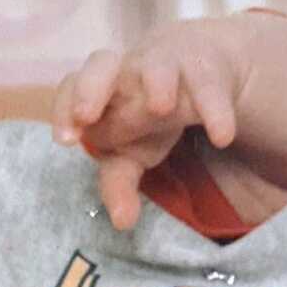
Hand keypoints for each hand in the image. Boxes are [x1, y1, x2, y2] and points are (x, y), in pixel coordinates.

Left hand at [53, 20, 241, 228]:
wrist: (195, 71)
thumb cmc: (144, 116)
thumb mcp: (129, 154)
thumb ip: (119, 184)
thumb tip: (123, 222)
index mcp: (97, 91)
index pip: (69, 90)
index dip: (63, 110)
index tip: (65, 141)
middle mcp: (124, 72)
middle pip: (100, 65)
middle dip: (91, 87)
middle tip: (85, 115)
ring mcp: (164, 66)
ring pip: (157, 64)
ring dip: (157, 81)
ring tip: (160, 107)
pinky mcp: (204, 71)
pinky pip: (209, 86)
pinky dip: (216, 108)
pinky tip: (222, 136)